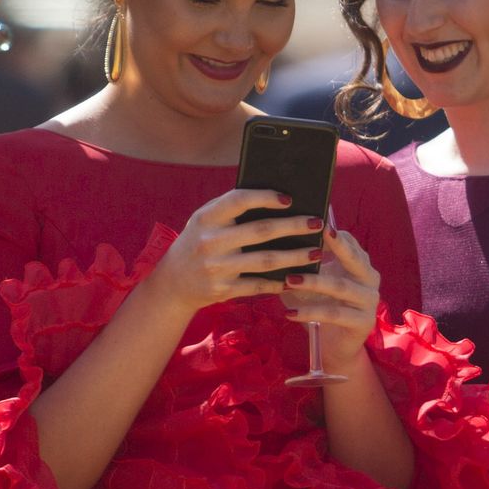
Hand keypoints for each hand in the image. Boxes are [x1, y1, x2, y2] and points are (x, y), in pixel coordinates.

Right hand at [146, 190, 324, 314]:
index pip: (239, 200)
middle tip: (316, 223)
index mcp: (206, 218)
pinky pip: (258, 285)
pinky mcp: (223, 290)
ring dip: (295, 256)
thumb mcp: (204, 221)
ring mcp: (217, 268)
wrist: (172, 282)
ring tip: (316, 252)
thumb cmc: (198, 243)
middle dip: (293, 226)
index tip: (290, 199)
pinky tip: (297, 277)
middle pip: (260, 231)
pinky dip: (279, 282)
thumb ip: (230, 209)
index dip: (266, 197)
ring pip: (265, 260)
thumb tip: (275, 198)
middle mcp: (210, 242)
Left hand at [280, 223, 381, 371]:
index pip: (349, 242)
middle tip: (317, 234)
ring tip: (289, 280)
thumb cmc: (318, 306)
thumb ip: (302, 262)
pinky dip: (309, 312)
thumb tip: (275, 239)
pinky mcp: (363, 322)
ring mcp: (369, 301)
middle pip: (354, 258)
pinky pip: (333, 314)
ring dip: (313, 282)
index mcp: (359, 264)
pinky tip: (289, 313)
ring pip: (340, 287)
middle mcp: (369, 279)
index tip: (311, 220)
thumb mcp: (311, 281)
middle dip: (336, 245)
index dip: (332, 232)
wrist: (333, 346)